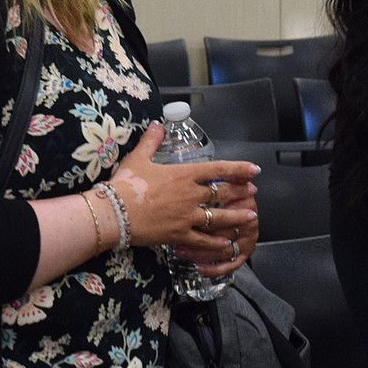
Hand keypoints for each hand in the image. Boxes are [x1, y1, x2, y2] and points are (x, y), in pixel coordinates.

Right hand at [109, 124, 259, 264]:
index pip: (217, 169)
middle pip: (223, 193)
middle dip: (241, 192)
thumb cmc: (125, 184)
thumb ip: (151, 141)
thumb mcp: (138, 158)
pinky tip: (226, 243)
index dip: (238, 169)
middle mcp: (190, 195)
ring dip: (237, 216)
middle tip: (253, 192)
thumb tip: (157, 125)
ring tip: (251, 216)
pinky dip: (216, 242)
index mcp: (183, 174)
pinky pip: (203, 240)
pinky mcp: (179, 234)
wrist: (113, 212)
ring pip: (219, 217)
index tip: (254, 169)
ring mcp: (186, 216)